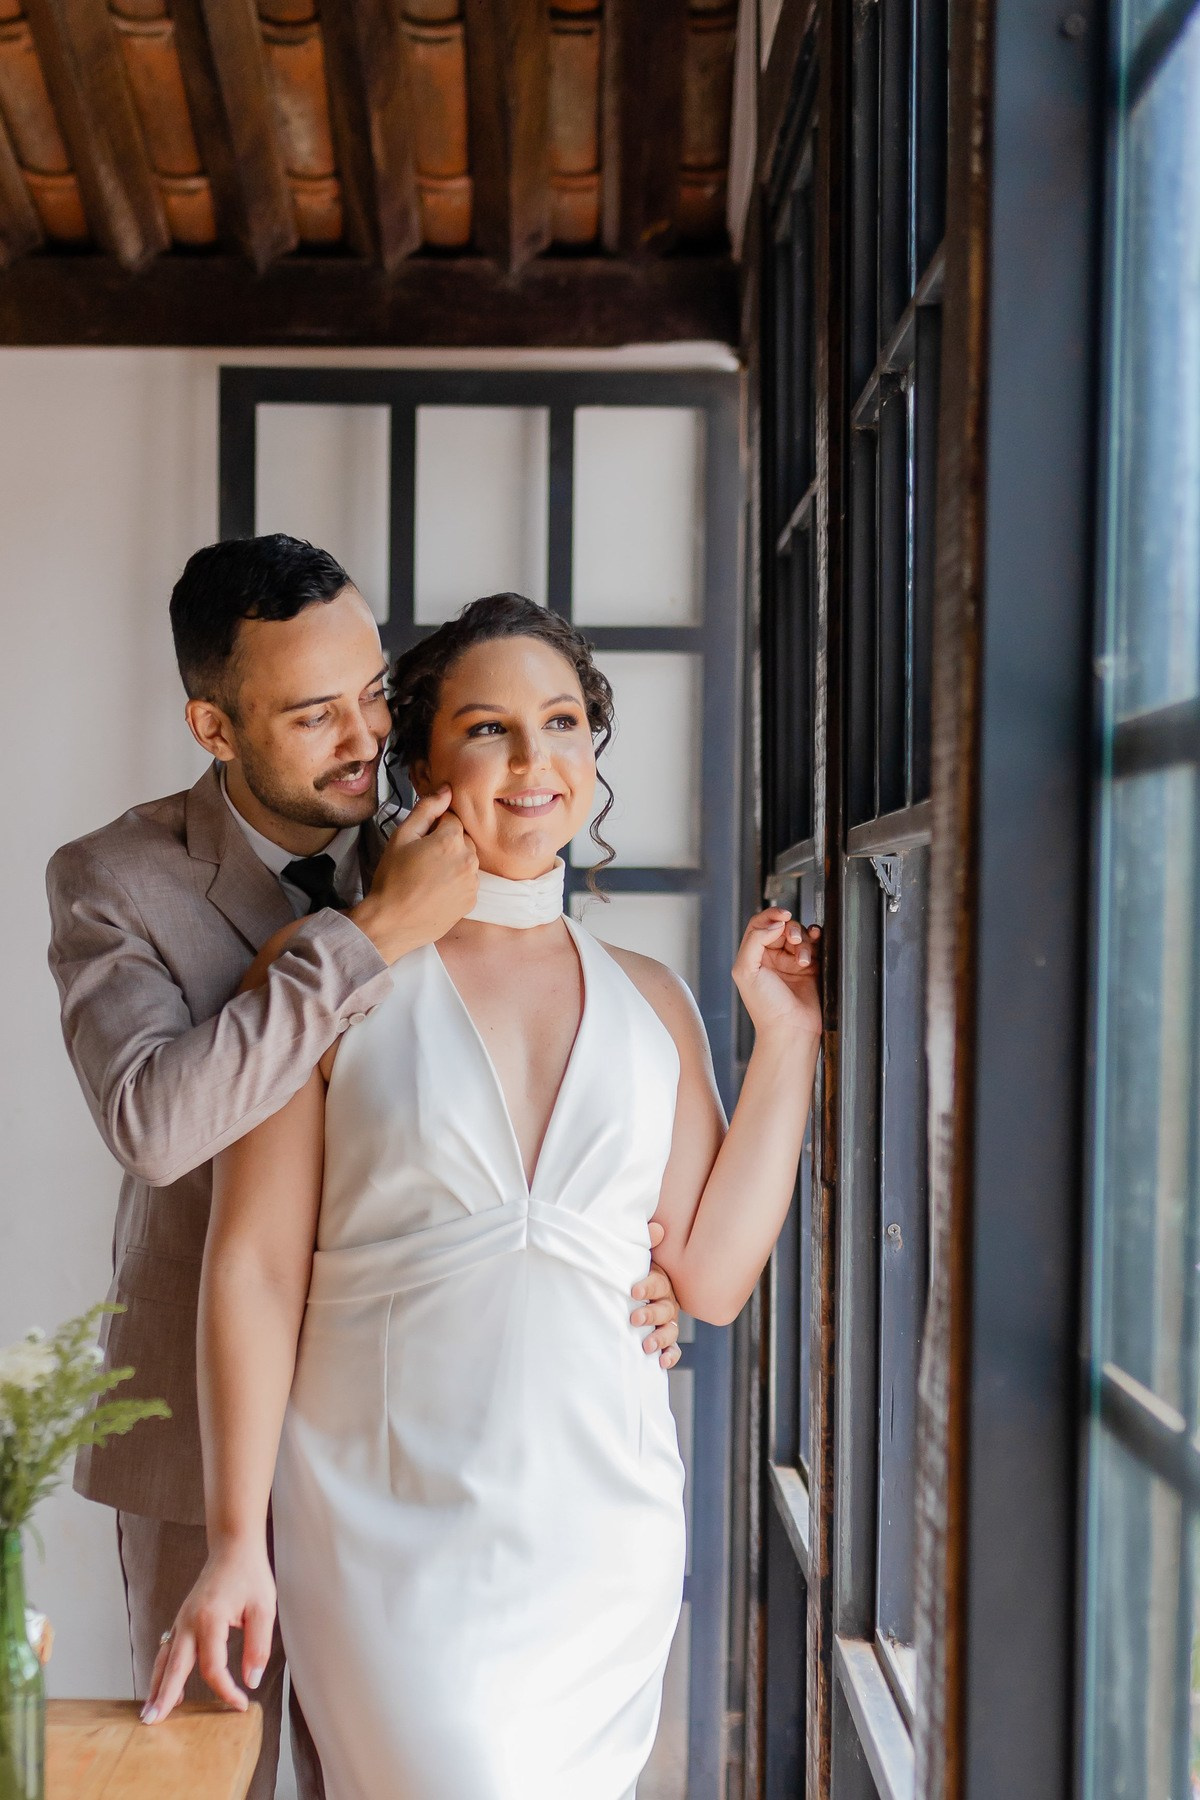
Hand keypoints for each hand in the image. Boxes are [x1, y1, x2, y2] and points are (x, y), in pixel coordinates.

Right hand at [140, 1538, 275, 1725]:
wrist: (233, 1549)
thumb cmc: (250, 1576)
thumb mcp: (263, 1608)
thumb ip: (258, 1646)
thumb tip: (251, 1681)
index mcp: (209, 1619)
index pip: (213, 1668)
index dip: (226, 1691)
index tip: (241, 1704)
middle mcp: (189, 1622)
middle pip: (174, 1667)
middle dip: (164, 1696)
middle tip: (152, 1722)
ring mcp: (181, 1621)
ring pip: (165, 1660)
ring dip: (157, 1686)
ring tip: (150, 1712)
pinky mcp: (182, 1620)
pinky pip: (168, 1650)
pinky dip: (163, 1671)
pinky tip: (164, 1687)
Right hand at [352, 788, 478, 962]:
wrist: (392, 922)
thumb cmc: (392, 879)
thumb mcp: (402, 837)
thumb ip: (427, 809)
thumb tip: (446, 789)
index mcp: (451, 840)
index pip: (452, 818)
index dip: (434, 827)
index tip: (420, 841)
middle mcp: (468, 859)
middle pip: (462, 838)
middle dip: (446, 843)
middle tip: (422, 859)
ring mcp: (472, 882)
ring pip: (467, 860)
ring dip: (453, 862)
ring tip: (428, 876)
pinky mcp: (471, 900)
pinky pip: (468, 881)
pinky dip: (456, 881)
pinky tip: (436, 889)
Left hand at [630, 1221, 682, 1368]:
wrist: (628, 1290)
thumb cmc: (631, 1270)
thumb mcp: (636, 1255)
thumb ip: (646, 1242)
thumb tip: (656, 1228)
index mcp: (659, 1281)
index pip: (658, 1282)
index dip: (648, 1286)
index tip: (634, 1291)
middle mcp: (667, 1301)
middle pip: (665, 1308)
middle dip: (651, 1314)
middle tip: (634, 1318)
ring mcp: (667, 1322)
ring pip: (670, 1331)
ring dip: (660, 1338)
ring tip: (646, 1345)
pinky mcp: (664, 1339)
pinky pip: (672, 1349)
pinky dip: (669, 1356)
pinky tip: (662, 1363)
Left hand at [732, 908, 822, 1041]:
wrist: (790, 1029)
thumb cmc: (765, 1007)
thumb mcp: (746, 970)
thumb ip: (754, 940)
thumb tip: (774, 923)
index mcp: (753, 956)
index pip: (760, 925)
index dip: (771, 915)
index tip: (783, 914)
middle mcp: (771, 958)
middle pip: (782, 927)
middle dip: (790, 929)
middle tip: (793, 940)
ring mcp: (791, 962)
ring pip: (799, 935)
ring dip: (803, 941)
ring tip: (803, 960)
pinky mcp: (810, 968)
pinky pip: (814, 945)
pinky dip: (816, 940)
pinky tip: (816, 942)